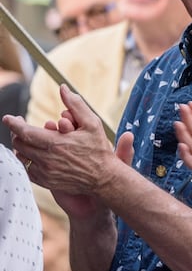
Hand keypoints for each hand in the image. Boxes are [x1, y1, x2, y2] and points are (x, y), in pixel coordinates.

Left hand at [6, 85, 121, 202]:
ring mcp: (45, 172)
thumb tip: (63, 88)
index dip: (13, 123)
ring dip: (22, 147)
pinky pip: (27, 170)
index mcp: (55, 143)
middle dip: (18, 133)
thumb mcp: (92, 123)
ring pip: (21, 157)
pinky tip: (34, 155)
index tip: (8, 118)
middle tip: (22, 128)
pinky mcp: (46, 182)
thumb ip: (76, 104)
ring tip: (28, 141)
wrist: (104, 178)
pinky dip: (27, 161)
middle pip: (20, 144)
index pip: (24, 132)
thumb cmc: (99, 150)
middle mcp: (47, 159)